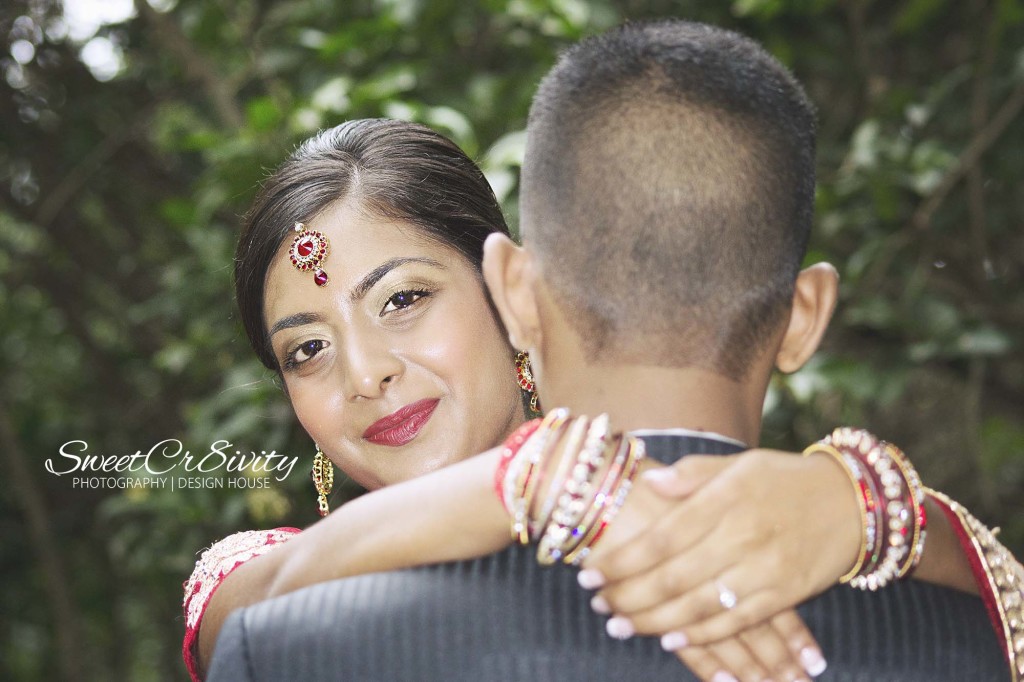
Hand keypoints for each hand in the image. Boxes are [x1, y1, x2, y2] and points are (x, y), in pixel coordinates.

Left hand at [580, 450, 859, 669]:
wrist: (853, 502)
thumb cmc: (784, 479)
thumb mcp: (737, 464)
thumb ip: (691, 475)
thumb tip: (649, 483)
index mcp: (724, 500)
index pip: (660, 538)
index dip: (621, 560)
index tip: (589, 572)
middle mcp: (742, 536)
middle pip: (673, 577)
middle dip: (629, 595)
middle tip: (598, 605)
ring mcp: (764, 569)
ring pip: (699, 605)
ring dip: (655, 621)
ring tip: (621, 626)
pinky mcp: (785, 594)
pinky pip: (736, 622)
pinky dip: (703, 635)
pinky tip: (671, 640)